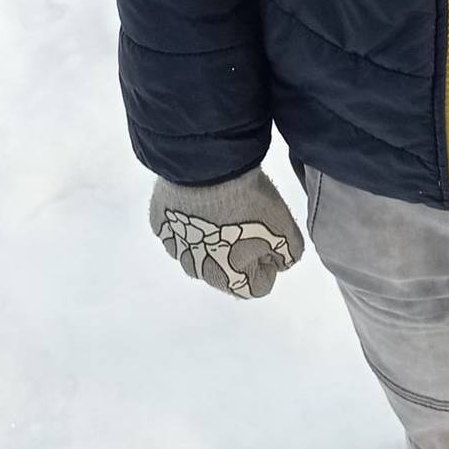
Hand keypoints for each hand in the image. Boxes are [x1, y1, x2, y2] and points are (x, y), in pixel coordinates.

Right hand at [148, 165, 304, 299]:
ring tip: (223, 203)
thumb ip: (289, 255)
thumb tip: (280, 261)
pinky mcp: (159, 222)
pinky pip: (179, 227)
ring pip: (199, 248)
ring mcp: (174, 247)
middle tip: (248, 216)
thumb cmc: (247, 201)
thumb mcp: (285, 229)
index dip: (270, 260)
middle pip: (227, 267)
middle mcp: (196, 272)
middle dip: (240, 248)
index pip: (259, 285)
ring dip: (212, 233)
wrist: (207, 163)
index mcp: (227, 280)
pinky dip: (190, 216)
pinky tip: (199, 196)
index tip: (271, 236)